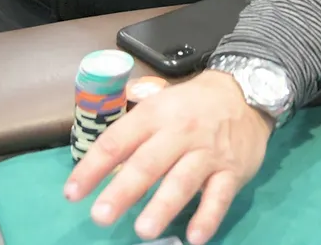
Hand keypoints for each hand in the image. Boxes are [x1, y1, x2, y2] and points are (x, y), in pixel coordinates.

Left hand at [64, 70, 270, 243]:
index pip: (118, 140)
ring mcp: (207, 153)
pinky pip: (219, 197)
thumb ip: (132, 124)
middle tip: (101, 216)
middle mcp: (179, 132)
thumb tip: (101, 147)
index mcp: (155, 114)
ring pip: (182, 181)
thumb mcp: (160, 99)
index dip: (93, 167)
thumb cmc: (193, 102)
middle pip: (148, 163)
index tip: (73, 193)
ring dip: (162, 206)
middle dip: (123, 191)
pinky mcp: (232, 171)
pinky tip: (194, 237)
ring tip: (143, 231)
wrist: (247, 91)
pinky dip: (208, 217)